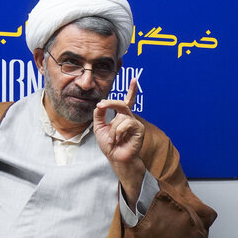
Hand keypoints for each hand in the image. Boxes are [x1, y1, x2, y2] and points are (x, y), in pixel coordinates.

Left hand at [93, 77, 144, 202]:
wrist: (115, 158)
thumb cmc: (109, 144)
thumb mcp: (98, 127)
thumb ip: (99, 114)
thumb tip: (100, 104)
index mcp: (121, 117)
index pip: (127, 101)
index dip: (131, 90)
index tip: (134, 79)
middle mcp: (130, 118)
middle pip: (122, 104)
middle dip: (111, 103)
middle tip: (101, 105)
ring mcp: (135, 123)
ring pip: (121, 116)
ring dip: (113, 128)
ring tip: (113, 139)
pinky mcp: (139, 129)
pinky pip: (126, 123)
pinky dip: (118, 131)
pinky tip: (119, 139)